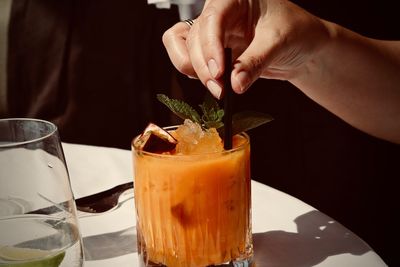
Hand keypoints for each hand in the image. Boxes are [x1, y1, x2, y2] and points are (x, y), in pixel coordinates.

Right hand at [162, 0, 329, 97]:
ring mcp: (214, 33)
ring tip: (218, 89)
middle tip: (220, 88)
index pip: (212, 19)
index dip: (210, 46)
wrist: (304, 46)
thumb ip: (255, 62)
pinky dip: (195, 74)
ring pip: (186, 49)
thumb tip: (234, 83)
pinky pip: (190, 59)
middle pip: (194, 38)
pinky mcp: (213, 51)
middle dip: (204, 66)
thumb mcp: (279, 42)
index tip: (219, 71)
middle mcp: (220, 13)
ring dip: (196, 72)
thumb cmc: (297, 31)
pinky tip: (214, 83)